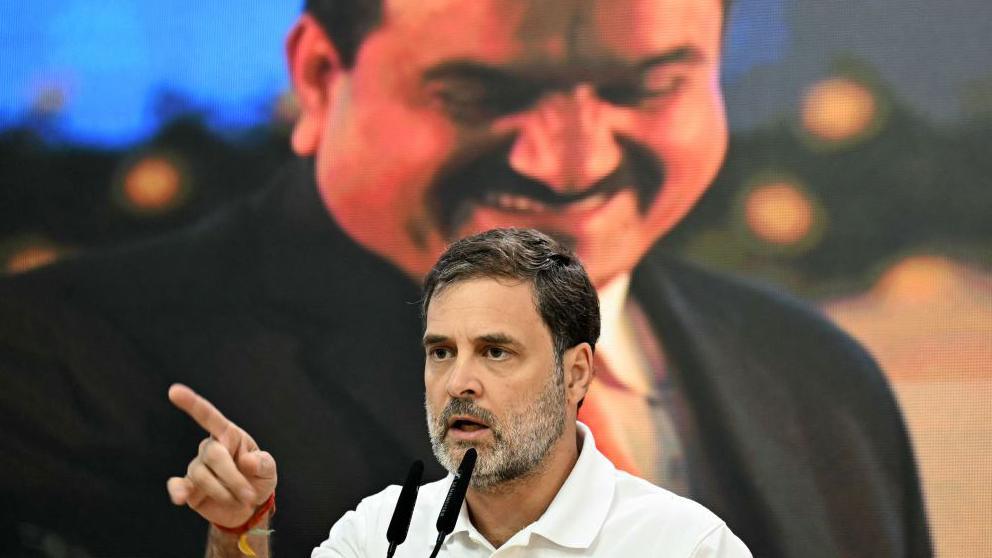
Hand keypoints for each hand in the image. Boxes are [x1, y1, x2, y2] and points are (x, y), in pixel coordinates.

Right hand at [166, 383, 276, 527]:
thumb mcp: (268, 469)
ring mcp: (197, 467)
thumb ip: (262, 463)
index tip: (174, 391)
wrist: (249, 506)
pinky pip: (178, 486)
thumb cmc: (258, 478)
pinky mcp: (189, 487)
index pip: (209, 416)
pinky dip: (178, 491)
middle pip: (214, 455)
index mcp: (229, 435)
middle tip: (249, 495)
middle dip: (233, 477)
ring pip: (202, 476)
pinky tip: (181, 498)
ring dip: (224, 493)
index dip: (192, 403)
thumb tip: (247, 461)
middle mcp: (210, 448)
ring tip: (240, 501)